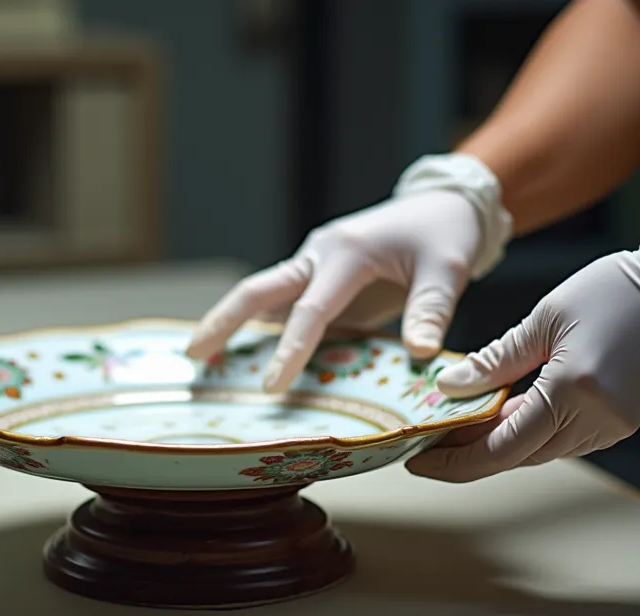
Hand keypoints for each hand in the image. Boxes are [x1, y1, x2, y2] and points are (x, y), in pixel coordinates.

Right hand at [186, 154, 512, 392]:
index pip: (311, 309)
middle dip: (222, 322)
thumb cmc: (445, 233)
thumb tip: (420, 356)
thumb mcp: (448, 268)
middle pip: (257, 289)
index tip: (272, 387)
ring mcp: (313, 264)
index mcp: (346, 252)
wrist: (443, 203)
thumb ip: (431, 311)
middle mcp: (318, 254)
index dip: (291, 349)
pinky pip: (285, 306)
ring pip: (262, 295)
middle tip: (191, 356)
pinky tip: (246, 359)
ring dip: (231, 325)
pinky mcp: (319, 278)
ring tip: (202, 362)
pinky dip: (262, 330)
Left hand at [406, 215, 639, 481]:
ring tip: (453, 425)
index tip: (417, 459)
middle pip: (516, 456)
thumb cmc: (616, 291)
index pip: (500, 449)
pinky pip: (562, 438)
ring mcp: (611, 426)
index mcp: (571, 392)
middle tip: (425, 439)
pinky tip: (498, 414)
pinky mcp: (619, 422)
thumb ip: (495, 360)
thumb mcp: (545, 318)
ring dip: (496, 442)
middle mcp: (594, 421)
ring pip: (538, 451)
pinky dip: (527, 431)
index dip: (454, 461)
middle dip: (467, 452)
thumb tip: (447, 388)